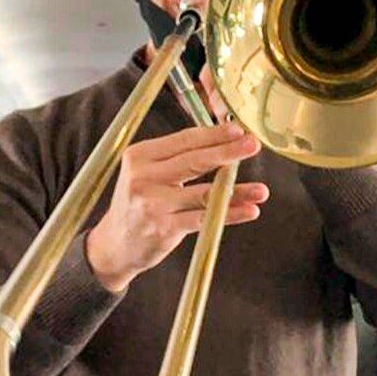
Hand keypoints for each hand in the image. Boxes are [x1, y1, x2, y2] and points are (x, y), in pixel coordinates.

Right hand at [86, 123, 267, 291]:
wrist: (114, 245)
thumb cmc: (139, 204)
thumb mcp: (146, 173)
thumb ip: (176, 157)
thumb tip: (221, 142)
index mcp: (140, 156)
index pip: (183, 140)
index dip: (214, 134)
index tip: (238, 130)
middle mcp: (143, 177)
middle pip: (194, 160)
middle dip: (228, 152)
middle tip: (252, 145)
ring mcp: (153, 205)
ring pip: (203, 193)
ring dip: (236, 190)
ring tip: (261, 190)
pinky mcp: (163, 229)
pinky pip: (203, 218)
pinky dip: (229, 214)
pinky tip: (249, 211)